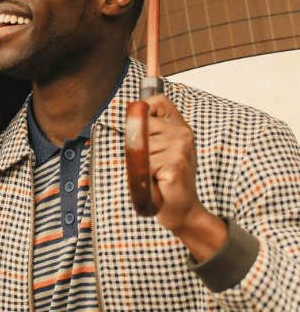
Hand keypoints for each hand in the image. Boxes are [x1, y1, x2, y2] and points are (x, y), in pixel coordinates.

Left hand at [145, 94, 226, 259]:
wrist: (182, 210)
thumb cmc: (167, 181)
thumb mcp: (160, 150)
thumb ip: (150, 131)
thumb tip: (130, 113)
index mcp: (180, 127)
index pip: (157, 101)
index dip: (142, 110)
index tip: (140, 127)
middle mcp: (182, 133)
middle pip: (140, 125)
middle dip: (137, 146)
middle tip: (152, 164)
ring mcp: (180, 149)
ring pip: (138, 147)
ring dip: (140, 165)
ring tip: (155, 174)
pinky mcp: (175, 165)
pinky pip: (143, 165)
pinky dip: (144, 177)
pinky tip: (158, 182)